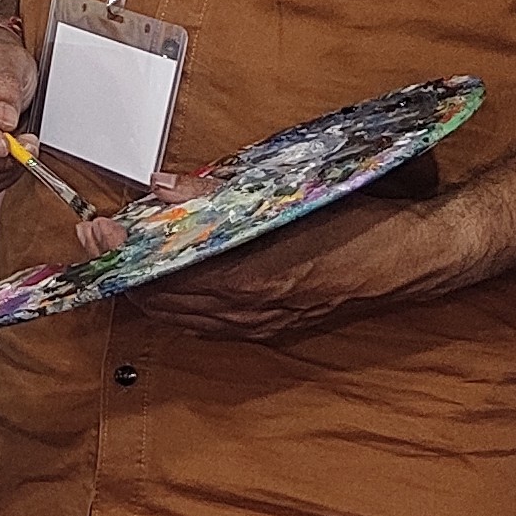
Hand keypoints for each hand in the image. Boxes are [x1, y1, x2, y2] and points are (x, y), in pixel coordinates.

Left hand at [112, 189, 469, 342]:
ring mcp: (264, 325)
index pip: (168, 273)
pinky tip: (172, 288)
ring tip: (125, 264)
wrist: (416, 257)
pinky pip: (212, 324)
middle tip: (101, 244)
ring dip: (151, 292)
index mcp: (254, 276)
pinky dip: (183, 306)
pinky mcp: (276, 329)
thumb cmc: (359, 217)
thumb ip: (222, 194)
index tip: (99, 233)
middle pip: (166, 302)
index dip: (126, 255)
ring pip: (185, 318)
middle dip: (126, 274)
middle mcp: (252, 311)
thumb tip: (164, 187)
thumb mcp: (290, 195)